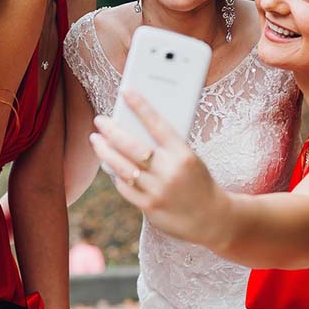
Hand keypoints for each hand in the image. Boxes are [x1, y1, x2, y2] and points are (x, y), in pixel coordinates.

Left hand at [89, 90, 225, 247]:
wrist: (212, 218)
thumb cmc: (199, 182)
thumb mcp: (190, 159)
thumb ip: (167, 147)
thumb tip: (135, 130)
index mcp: (183, 155)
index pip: (158, 124)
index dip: (140, 106)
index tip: (126, 91)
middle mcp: (169, 172)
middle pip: (132, 146)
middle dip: (111, 131)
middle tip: (100, 120)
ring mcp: (158, 191)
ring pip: (122, 167)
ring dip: (105, 152)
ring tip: (96, 140)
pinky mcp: (149, 208)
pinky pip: (124, 187)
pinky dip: (115, 175)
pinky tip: (110, 166)